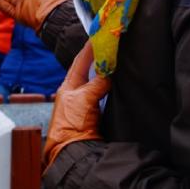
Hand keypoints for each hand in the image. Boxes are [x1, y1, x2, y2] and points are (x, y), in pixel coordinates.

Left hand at [43, 41, 109, 169]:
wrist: (73, 151)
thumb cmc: (71, 125)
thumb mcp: (83, 100)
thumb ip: (97, 84)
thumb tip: (108, 72)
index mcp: (68, 87)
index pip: (79, 62)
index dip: (89, 49)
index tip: (98, 37)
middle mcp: (76, 94)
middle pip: (90, 72)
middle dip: (101, 60)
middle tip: (113, 47)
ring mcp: (87, 104)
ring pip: (99, 83)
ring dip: (108, 73)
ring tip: (119, 60)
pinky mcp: (96, 115)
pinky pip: (106, 96)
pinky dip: (112, 88)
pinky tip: (121, 83)